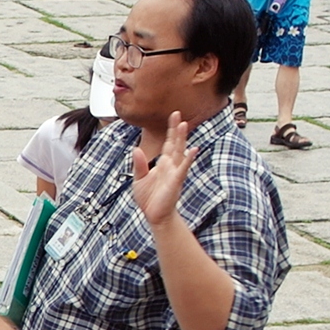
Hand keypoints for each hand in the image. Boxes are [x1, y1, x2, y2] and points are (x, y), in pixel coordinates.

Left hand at [130, 112, 197, 226]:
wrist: (155, 215)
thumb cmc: (149, 198)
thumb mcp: (139, 179)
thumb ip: (139, 164)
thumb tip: (136, 148)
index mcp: (163, 163)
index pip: (168, 143)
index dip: (170, 130)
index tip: (174, 116)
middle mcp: (171, 165)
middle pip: (175, 143)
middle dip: (176, 129)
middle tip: (178, 113)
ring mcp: (174, 172)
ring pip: (180, 152)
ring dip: (182, 139)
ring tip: (185, 124)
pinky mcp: (175, 181)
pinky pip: (182, 168)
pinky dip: (188, 159)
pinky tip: (193, 150)